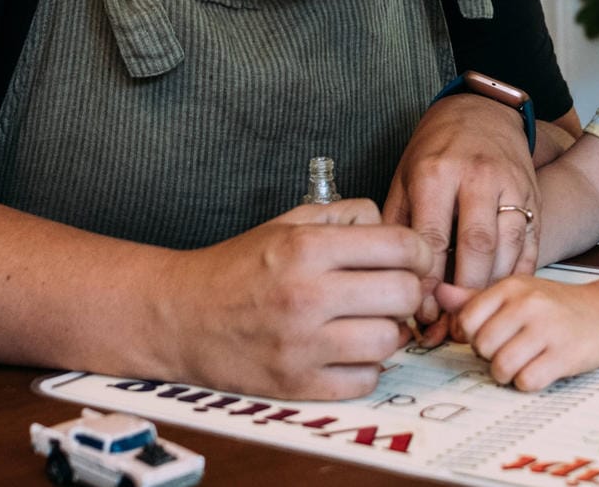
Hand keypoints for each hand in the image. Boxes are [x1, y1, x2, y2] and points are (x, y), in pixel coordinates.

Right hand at [154, 198, 432, 399]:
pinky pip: (364, 380)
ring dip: (390, 332)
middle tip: (394, 291)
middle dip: (408, 291)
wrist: (179, 316)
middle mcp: (306, 295)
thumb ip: (345, 216)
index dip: (419, 252)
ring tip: (372, 322)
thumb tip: (394, 230)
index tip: (413, 259)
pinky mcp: (296, 384)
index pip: (399, 246)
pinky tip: (351, 350)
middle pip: (403, 294)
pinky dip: (367, 367)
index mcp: (307, 248)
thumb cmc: (238, 267)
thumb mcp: (288, 223)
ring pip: (389, 341)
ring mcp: (301, 345)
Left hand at [384, 94, 541, 298]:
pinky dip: (517, 274)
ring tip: (474, 311)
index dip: (427, 282)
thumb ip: (399, 225)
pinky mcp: (533, 196)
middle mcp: (478, 177)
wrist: (482, 112)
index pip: (433, 240)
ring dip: (491, 288)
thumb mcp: (405, 177)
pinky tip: (500, 291)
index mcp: (437, 172)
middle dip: (463, 291)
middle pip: (476, 248)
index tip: (421, 309)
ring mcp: (512, 185)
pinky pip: (530, 244)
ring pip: (508, 249)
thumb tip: (396, 279)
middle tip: (450, 319)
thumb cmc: (436, 149)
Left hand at [437, 276, 598, 390]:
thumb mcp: (517, 294)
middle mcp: (530, 304)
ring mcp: (548, 329)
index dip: (473, 335)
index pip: (467, 320)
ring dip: (508, 373)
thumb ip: (475, 298)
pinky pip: (527, 381)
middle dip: (491, 356)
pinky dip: (529, 382)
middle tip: (509, 349)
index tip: (489, 336)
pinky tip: (540, 369)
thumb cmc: (554, 306)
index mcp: (513, 286)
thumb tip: (437, 293)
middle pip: (482, 346)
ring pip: (501, 366)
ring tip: (522, 362)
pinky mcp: (565, 355)